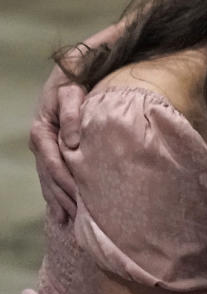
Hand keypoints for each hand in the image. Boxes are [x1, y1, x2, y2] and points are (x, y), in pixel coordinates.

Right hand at [29, 61, 85, 222]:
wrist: (72, 71)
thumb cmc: (74, 80)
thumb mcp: (72, 91)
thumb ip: (71, 113)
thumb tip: (72, 143)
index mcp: (42, 130)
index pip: (53, 162)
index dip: (65, 182)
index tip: (78, 198)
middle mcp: (40, 142)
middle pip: (49, 176)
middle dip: (62, 197)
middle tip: (77, 219)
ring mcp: (44, 148)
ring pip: (49, 180)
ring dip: (59, 200)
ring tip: (70, 222)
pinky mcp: (52, 149)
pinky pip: (52, 176)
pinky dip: (57, 193)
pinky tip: (63, 212)